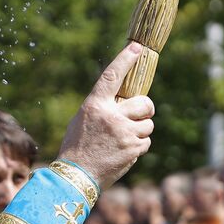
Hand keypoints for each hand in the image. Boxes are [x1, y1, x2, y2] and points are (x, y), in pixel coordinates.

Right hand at [57, 43, 154, 189]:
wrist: (76, 176)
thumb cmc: (76, 147)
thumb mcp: (82, 120)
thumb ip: (101, 109)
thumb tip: (122, 102)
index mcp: (95, 105)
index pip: (113, 75)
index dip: (126, 59)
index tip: (137, 48)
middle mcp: (111, 116)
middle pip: (145, 103)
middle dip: (146, 108)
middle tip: (140, 114)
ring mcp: (124, 133)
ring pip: (148, 124)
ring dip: (141, 130)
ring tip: (125, 139)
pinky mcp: (133, 149)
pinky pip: (146, 141)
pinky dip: (139, 146)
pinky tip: (124, 151)